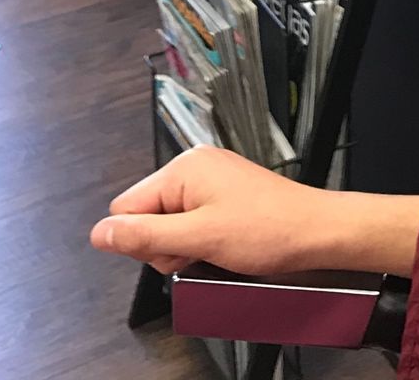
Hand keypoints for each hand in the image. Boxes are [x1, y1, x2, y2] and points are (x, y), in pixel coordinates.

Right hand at [90, 145, 332, 275]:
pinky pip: (192, 223)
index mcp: (184, 168)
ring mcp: (212, 182)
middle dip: (166, 245)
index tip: (175, 248)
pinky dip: (201, 241)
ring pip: (169, 225)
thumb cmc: (270, 229)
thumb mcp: (198, 238)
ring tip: (216, 250)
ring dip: (184, 247)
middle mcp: (195, 168)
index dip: (143, 239)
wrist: (318, 233)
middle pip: (147, 217)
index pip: (126, 208)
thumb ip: (144, 236)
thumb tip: (100, 233)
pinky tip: (223, 247)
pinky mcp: (224, 198)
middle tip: (200, 250)